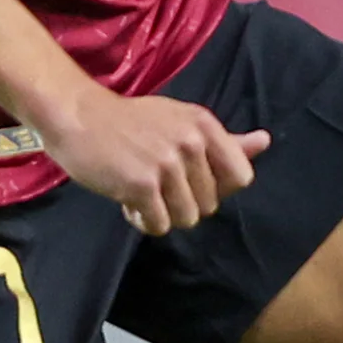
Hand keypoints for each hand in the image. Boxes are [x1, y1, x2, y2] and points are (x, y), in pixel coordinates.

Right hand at [39, 88, 272, 234]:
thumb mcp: (182, 121)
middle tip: (157, 185)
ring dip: (164, 215)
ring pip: (187, 219)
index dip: (219, 189)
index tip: (193, 183)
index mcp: (205, 126)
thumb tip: (264, 142)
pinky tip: (128, 202)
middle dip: (185, 203)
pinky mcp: (141, 185)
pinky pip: (159, 225)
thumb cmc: (130, 122)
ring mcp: (167, 165)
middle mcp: (191, 143)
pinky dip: (144, 221)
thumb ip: (223, 140)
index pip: (241, 177)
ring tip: (143, 194)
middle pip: (211, 204)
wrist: (78, 116)